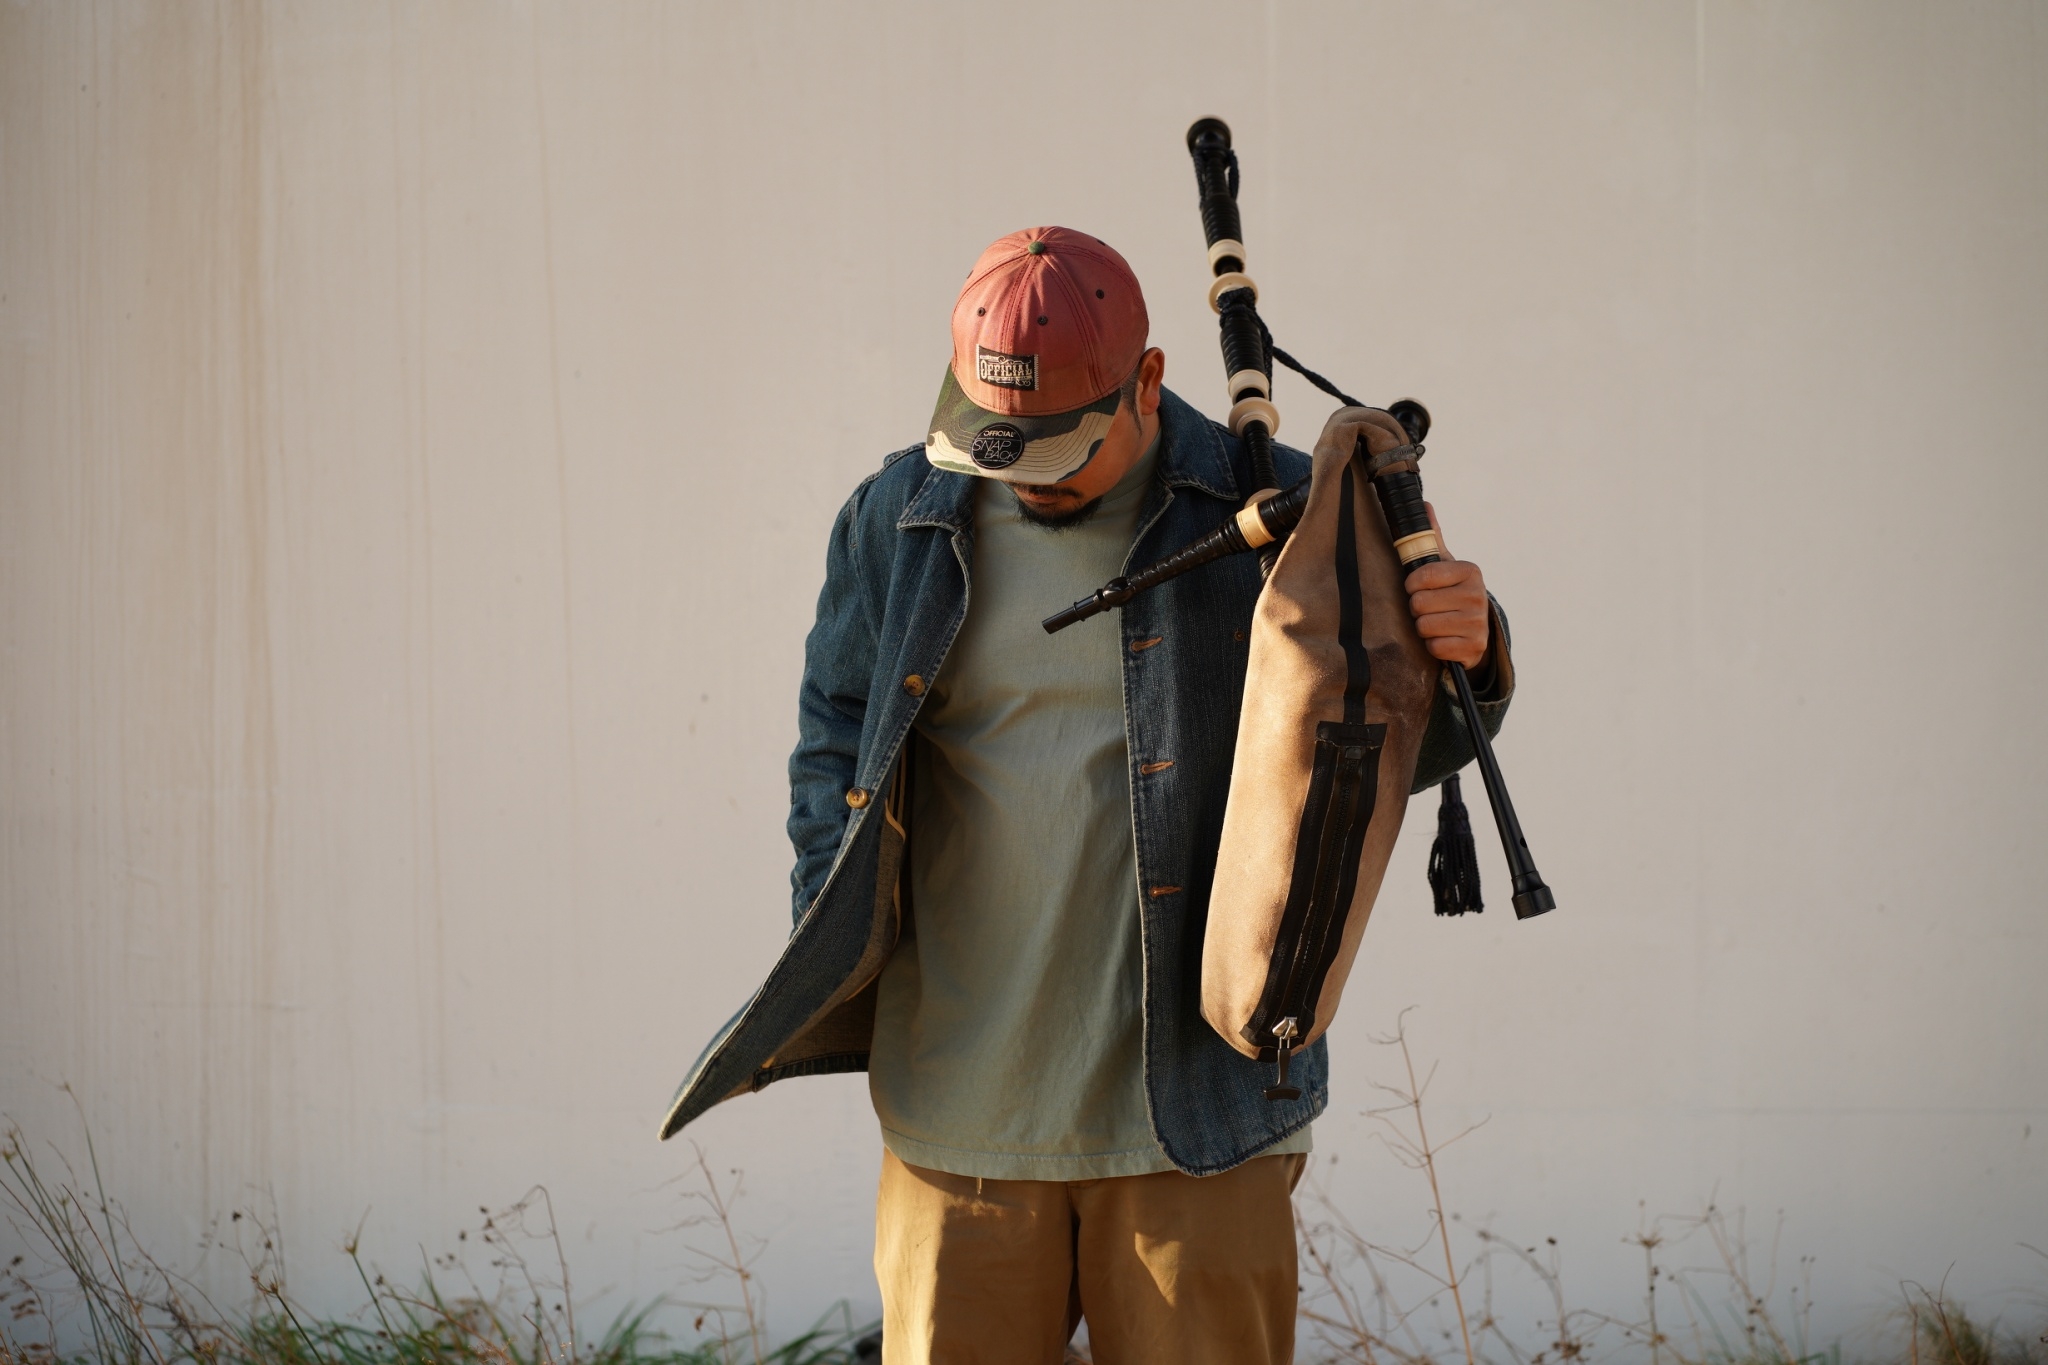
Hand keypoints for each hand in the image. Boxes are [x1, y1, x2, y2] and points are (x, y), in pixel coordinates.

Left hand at [1403, 503, 1491, 670]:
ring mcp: (1478, 623)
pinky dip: (1433, 646)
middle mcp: (1478, 595)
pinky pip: (1435, 647)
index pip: (1423, 576)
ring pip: (1425, 626)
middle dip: (1417, 608)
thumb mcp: (1444, 565)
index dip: (1411, 584)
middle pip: (1420, 603)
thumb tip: (1424, 504)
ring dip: (1423, 627)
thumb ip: (1432, 539)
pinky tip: (1444, 639)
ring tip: (1436, 622)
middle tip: (1428, 607)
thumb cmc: (1450, 592)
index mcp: (1470, 571)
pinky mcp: (1474, 648)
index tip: (1414, 587)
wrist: (1474, 629)